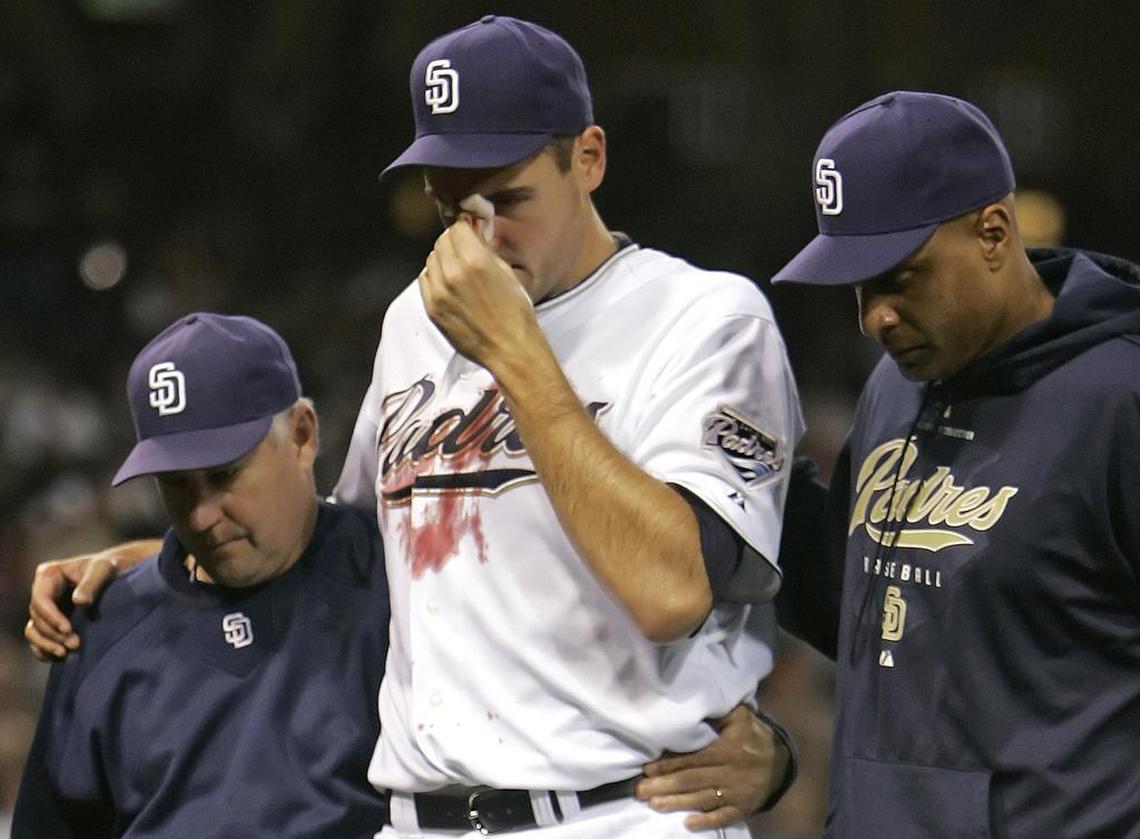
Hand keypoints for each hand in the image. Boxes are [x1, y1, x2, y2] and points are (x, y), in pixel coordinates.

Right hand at [25, 550, 121, 659]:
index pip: (41, 600)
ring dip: (46, 645)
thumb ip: (91, 583)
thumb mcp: (103, 569)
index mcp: (48, 575)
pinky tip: (59, 657)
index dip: (51, 617)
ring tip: (65, 653)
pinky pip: (38, 639)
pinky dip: (44, 650)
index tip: (68, 629)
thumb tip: (78, 602)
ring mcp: (45, 608)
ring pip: (34, 631)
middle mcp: (42, 591)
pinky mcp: (50, 621)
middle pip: (37, 618)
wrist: (117, 573)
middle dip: (53, 634)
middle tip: (75, 644)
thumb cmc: (109, 567)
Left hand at [419, 221, 538, 369]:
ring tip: (458, 268)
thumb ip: (487, 250)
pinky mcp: (432, 308)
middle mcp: (452, 274)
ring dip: (443, 258)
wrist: (510, 349)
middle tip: (465, 248)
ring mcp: (439, 293)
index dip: (465, 227)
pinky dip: (434, 276)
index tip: (469, 230)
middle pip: (442, 241)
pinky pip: (424, 280)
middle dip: (454, 241)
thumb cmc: (515, 315)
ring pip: (431, 259)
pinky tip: (449, 283)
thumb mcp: (508, 273)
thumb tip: (476, 234)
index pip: (458, 228)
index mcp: (475, 262)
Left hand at [637, 704, 790, 830]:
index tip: (647, 768)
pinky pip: (723, 817)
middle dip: (664, 786)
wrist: (781, 761)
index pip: (693, 758)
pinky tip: (687, 824)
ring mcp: (737, 793)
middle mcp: (731, 772)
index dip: (669, 764)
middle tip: (640, 790)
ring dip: (677, 803)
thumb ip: (718, 712)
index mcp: (728, 749)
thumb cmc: (753, 735)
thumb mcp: (740, 716)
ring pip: (703, 799)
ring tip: (654, 804)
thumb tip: (694, 708)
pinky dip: (706, 822)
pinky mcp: (742, 808)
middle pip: (692, 780)